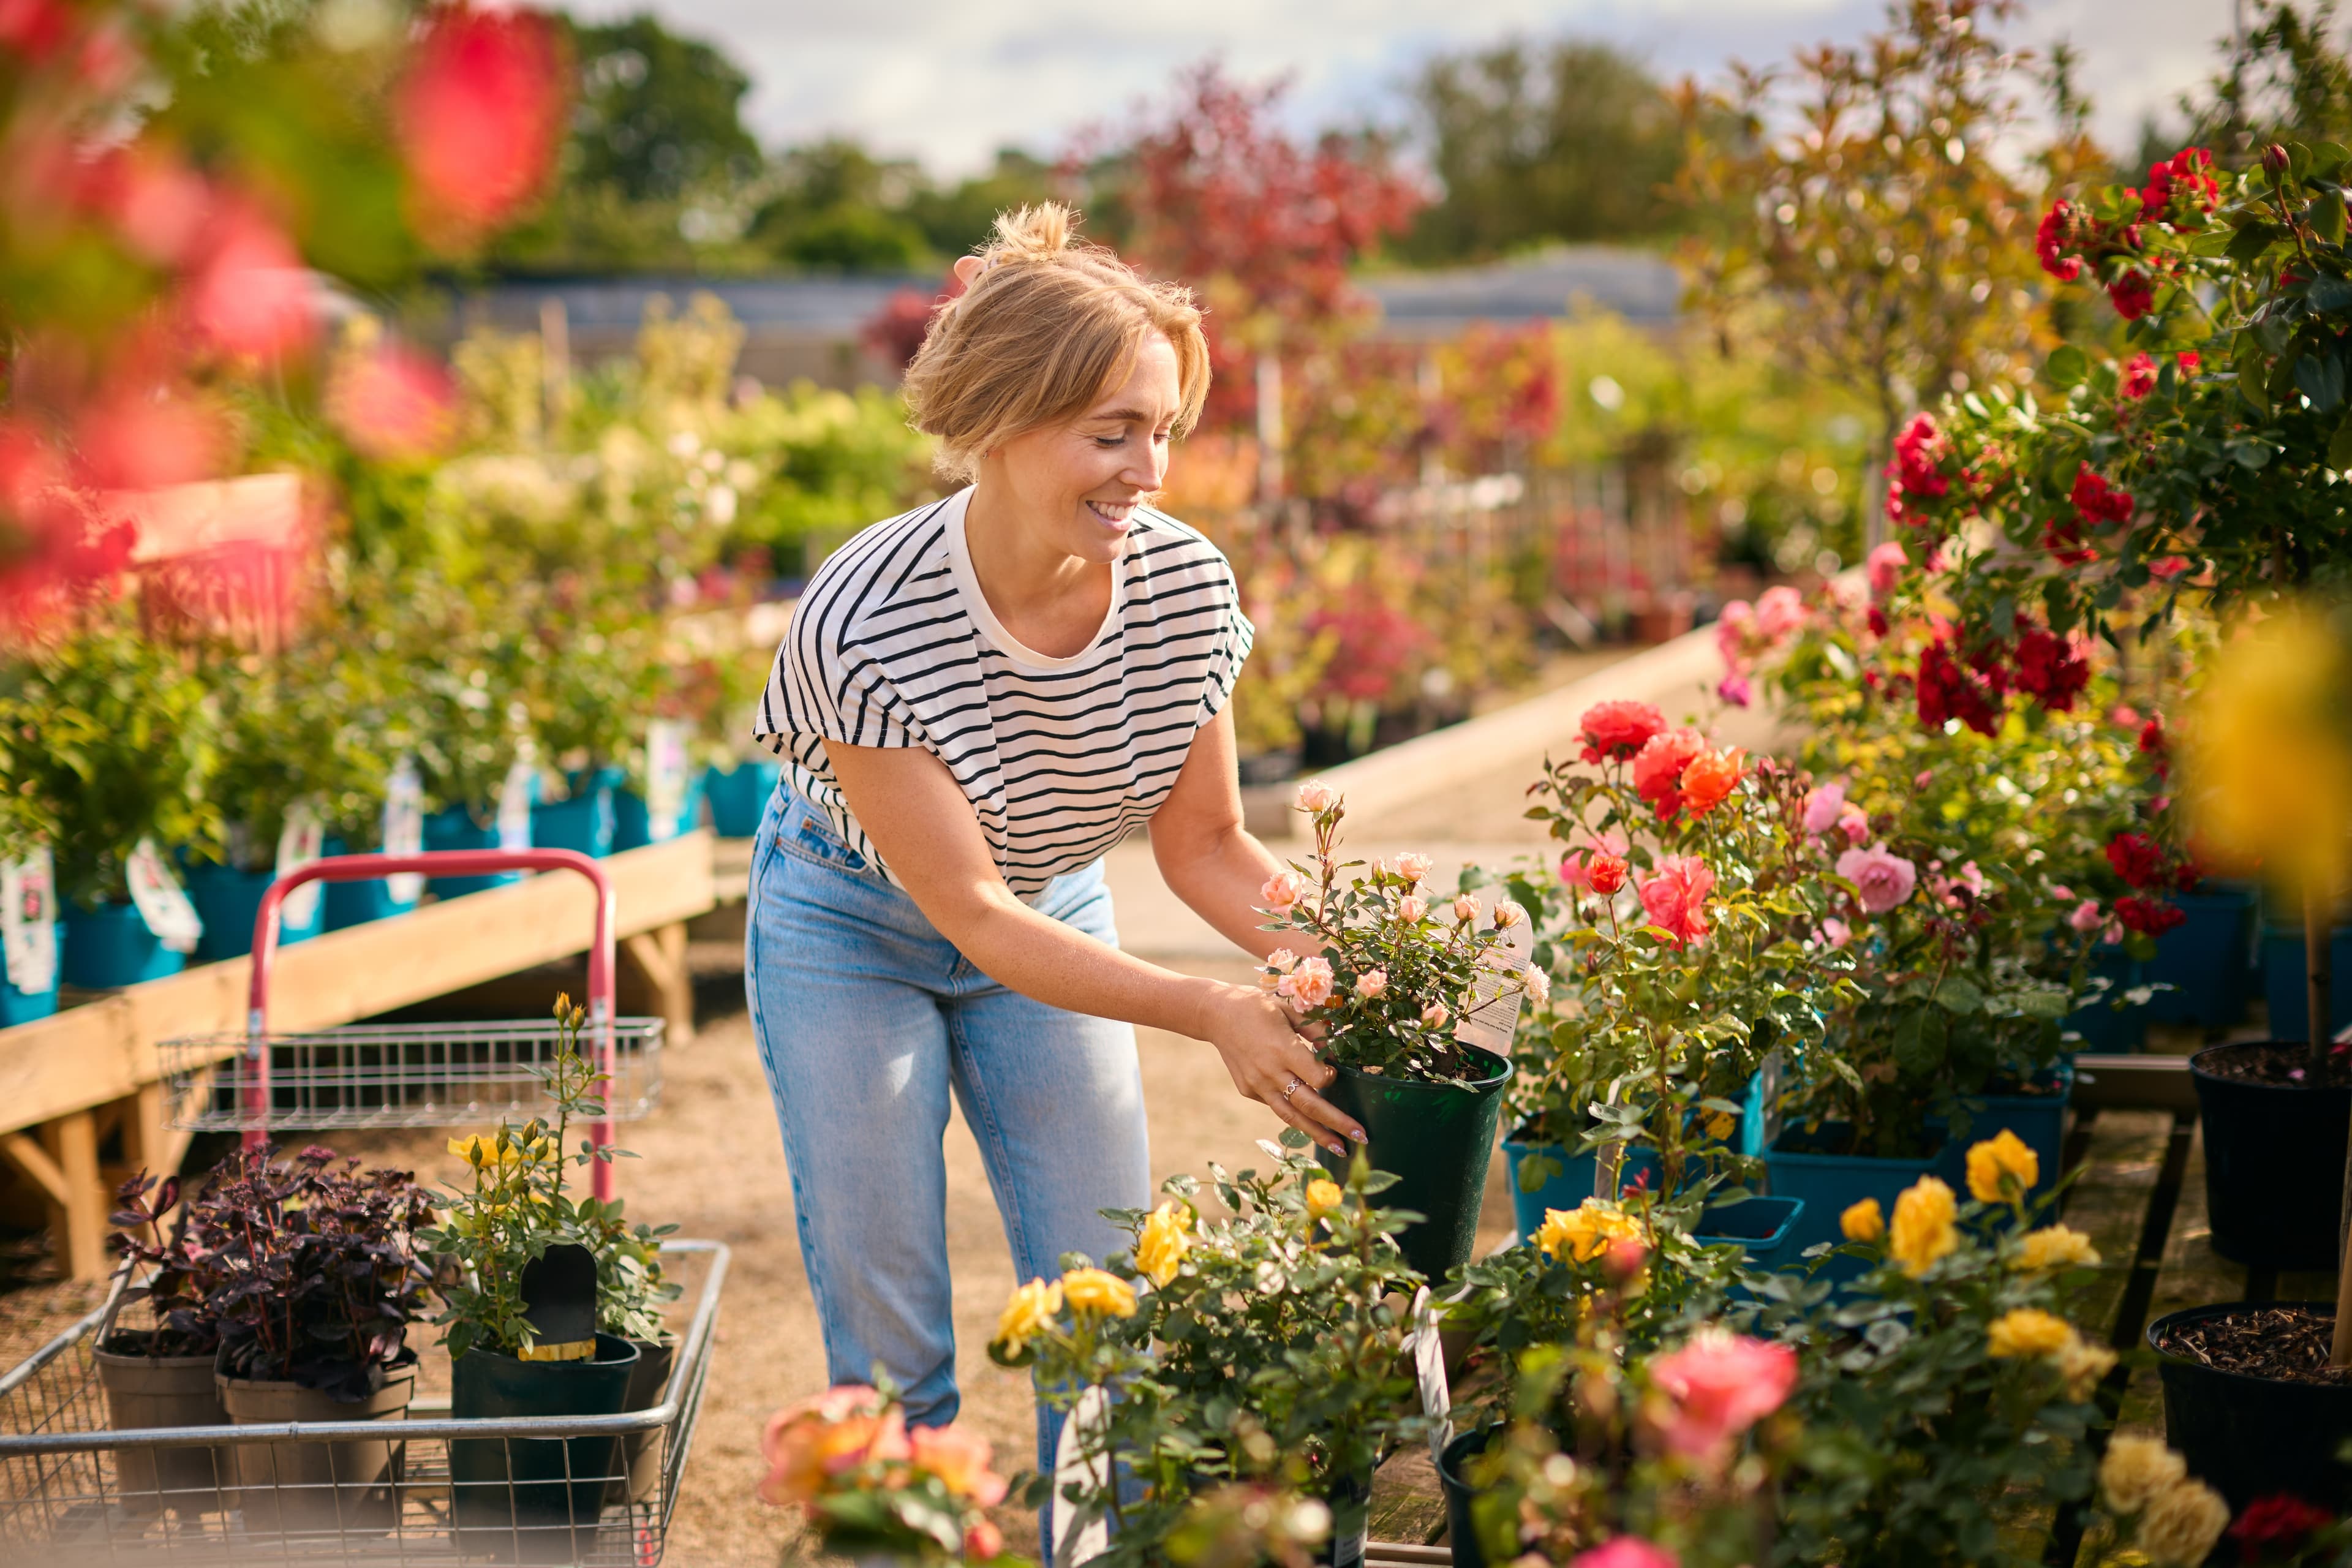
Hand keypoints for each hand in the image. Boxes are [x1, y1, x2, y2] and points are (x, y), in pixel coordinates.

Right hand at [1201, 986, 1365, 1155]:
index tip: (1334, 1070)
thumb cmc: (1257, 1007)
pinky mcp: (1248, 1090)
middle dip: (1337, 1123)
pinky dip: (1293, 1113)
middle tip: (1361, 1137)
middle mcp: (1270, 1072)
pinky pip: (1276, 1105)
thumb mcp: (1290, 1011)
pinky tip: (1309, 1120)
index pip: (1317, 1078)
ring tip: (1339, 1148)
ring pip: (1291, 1116)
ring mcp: (1257, 1085)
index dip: (1330, 1077)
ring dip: (1318, 1134)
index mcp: (1282, 1049)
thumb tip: (1335, 1052)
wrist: (1216, 1015)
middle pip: (1309, 1105)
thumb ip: (1315, 1031)